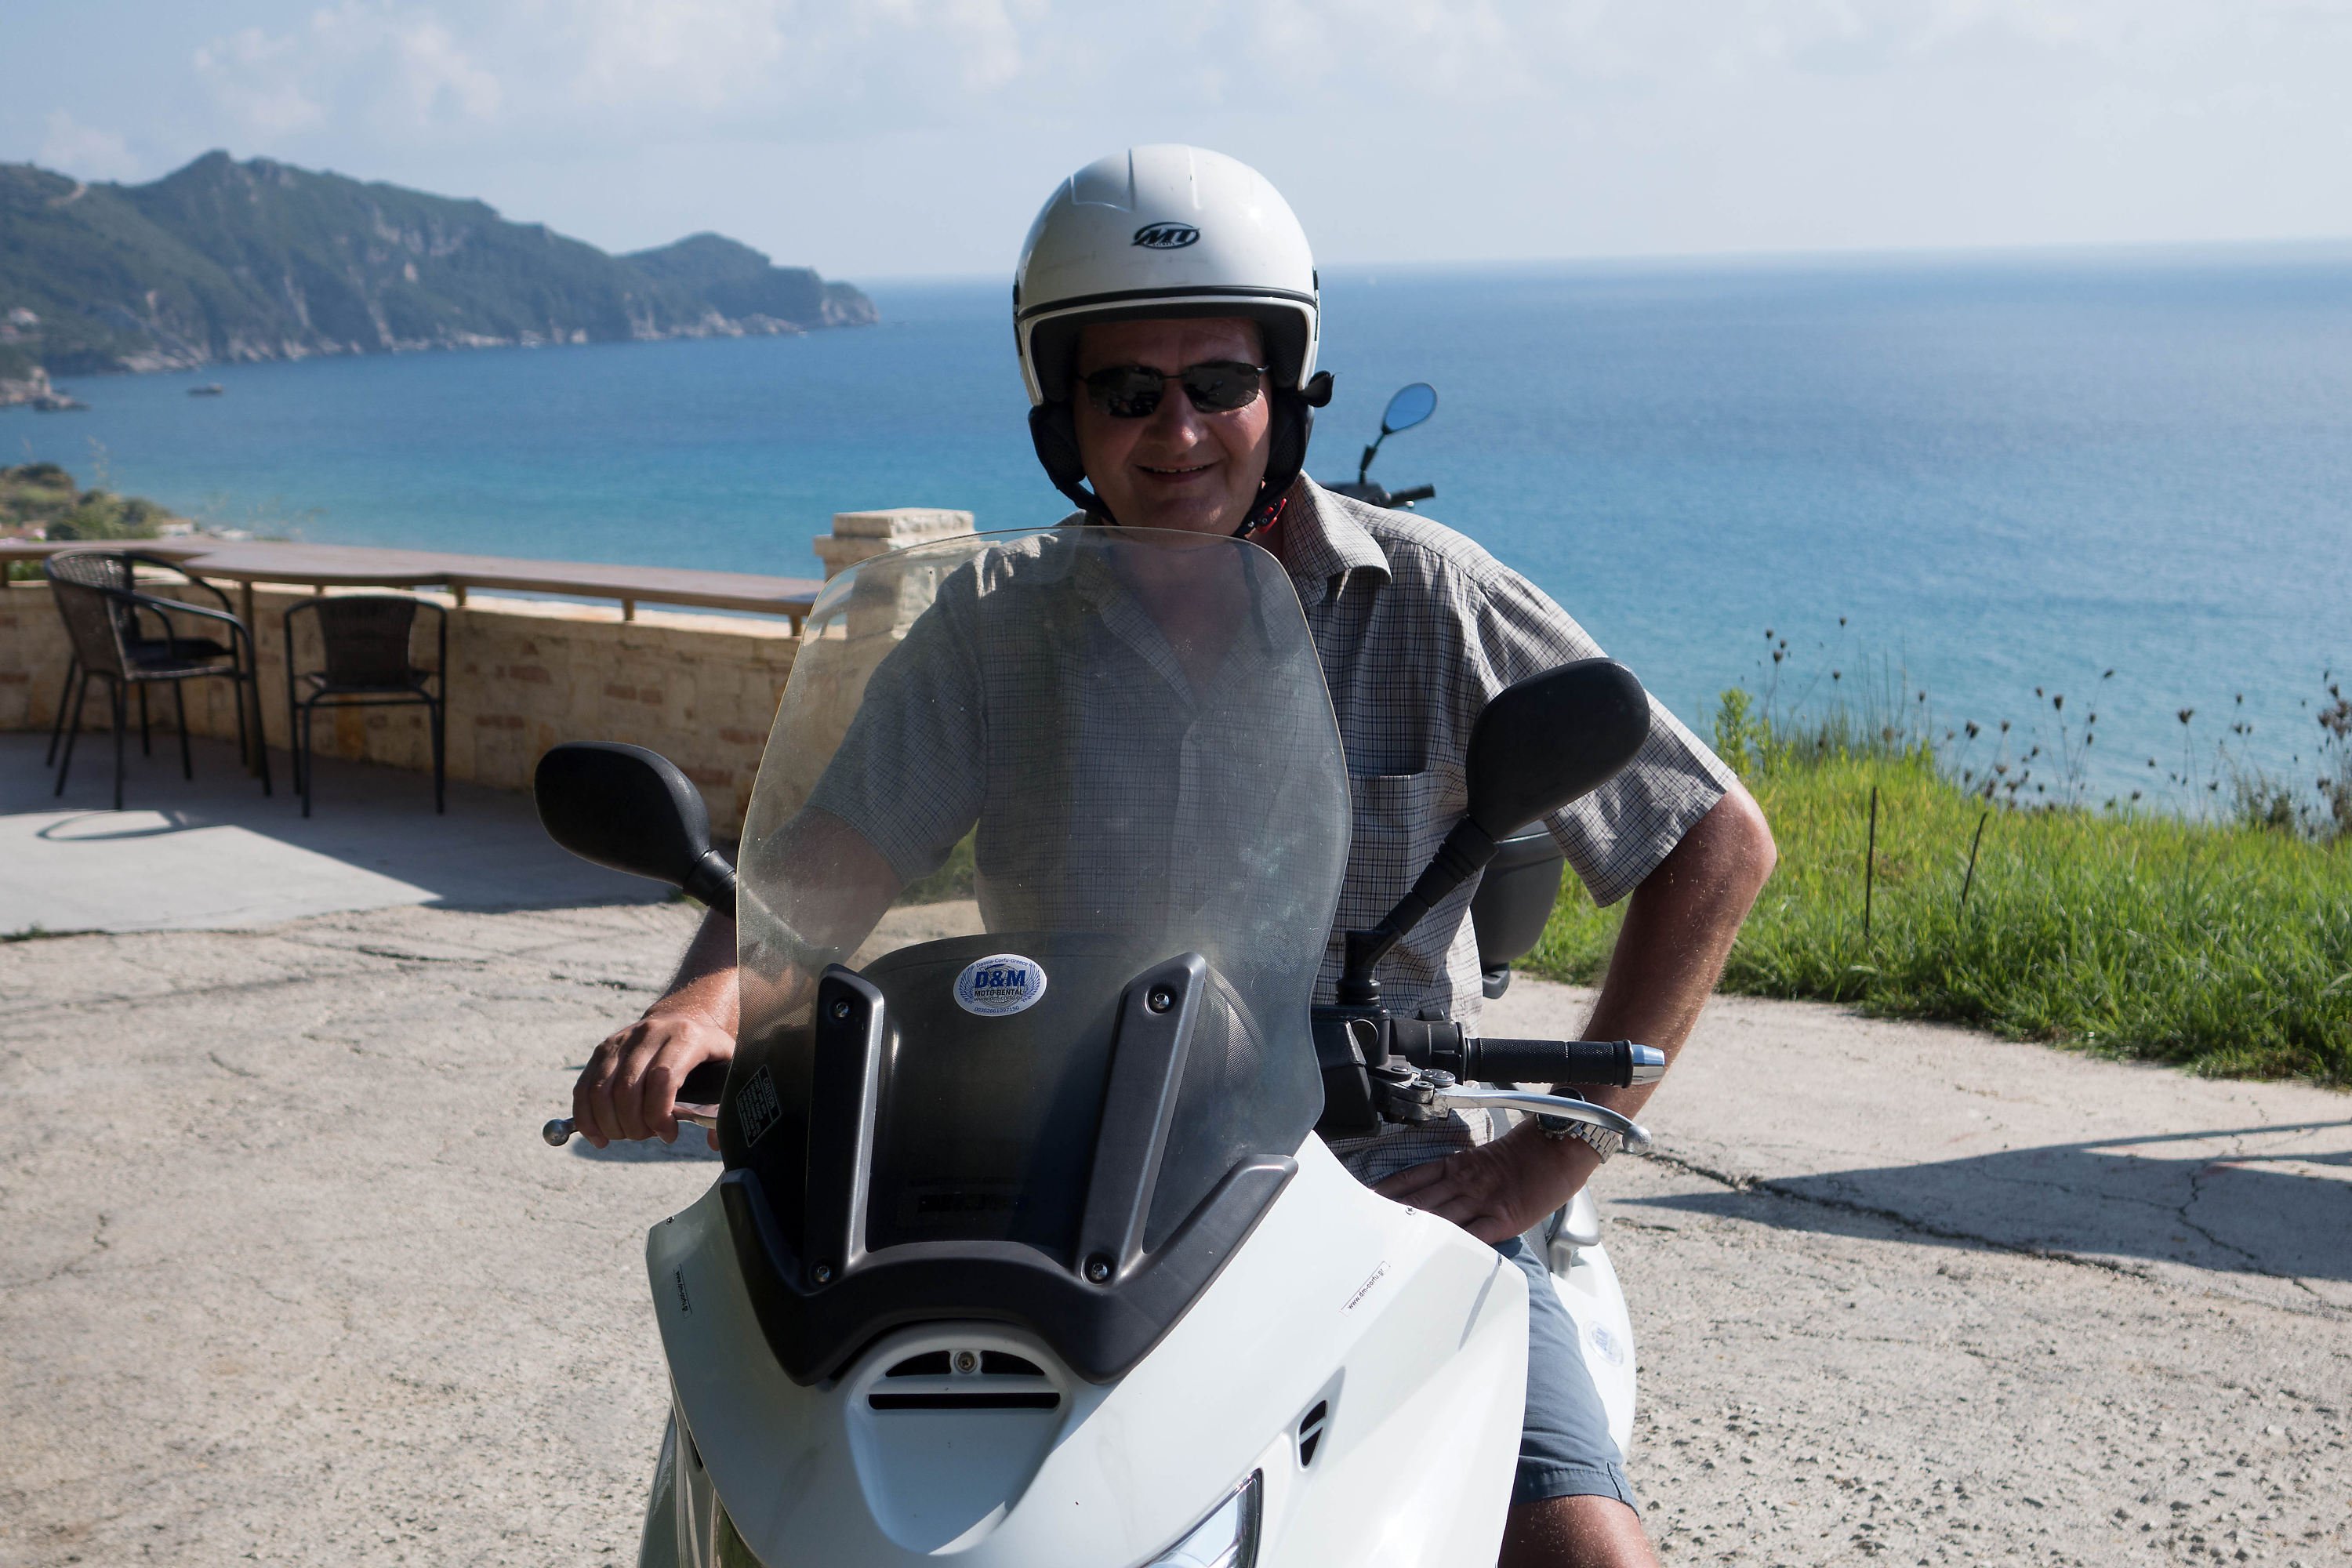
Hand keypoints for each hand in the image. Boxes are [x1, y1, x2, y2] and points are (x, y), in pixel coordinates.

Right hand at [571, 1009, 734, 1148]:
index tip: (669, 1135)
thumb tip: (715, 1141)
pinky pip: (584, 1088)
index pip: (662, 1079)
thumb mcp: (728, 1068)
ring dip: (610, 1125)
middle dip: (634, 1126)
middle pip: (627, 1089)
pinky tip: (599, 1137)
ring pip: (600, 1090)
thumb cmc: (708, 1052)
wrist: (684, 1016)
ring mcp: (621, 1040)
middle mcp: (650, 1034)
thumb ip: (724, 1103)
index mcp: (685, 1037)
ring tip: (629, 1135)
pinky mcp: (602, 1049)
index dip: (660, 1115)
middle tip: (648, 1136)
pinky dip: (586, 1118)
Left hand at [1372, 1125, 1594, 1243]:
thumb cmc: (1531, 1151)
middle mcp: (1465, 1181)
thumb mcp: (1488, 1158)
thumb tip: (1442, 1192)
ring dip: (1415, 1232)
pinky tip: (1436, 1254)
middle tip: (1369, 1230)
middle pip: (1420, 1201)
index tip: (1367, 1202)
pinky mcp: (1503, 1218)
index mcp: (1459, 1164)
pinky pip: (1474, 1234)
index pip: (1413, 1177)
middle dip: (1394, 1216)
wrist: (1562, 1145)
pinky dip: (1455, 1245)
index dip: (1389, 1191)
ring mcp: (1483, 1200)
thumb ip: (1463, 1174)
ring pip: (1440, 1217)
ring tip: (1391, 1246)